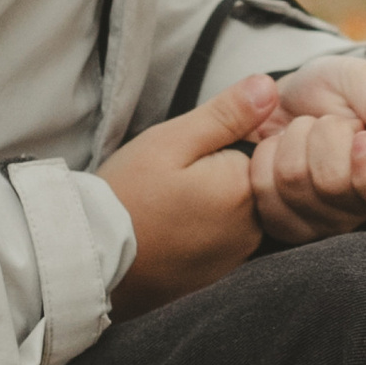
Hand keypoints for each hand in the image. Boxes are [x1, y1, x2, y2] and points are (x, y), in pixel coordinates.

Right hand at [101, 75, 276, 315]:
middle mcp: (254, 227)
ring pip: (238, 212)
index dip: (221, 143)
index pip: (258, 148)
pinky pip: (223, 241)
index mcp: (246, 187)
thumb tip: (270, 88)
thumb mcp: (172, 141)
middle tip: (171, 183)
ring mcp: (237, 256)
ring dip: (212, 205)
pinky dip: (202, 233)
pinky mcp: (219, 275)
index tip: (186, 157)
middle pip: (249, 181)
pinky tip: (171, 231)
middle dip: (218, 174)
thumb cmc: (129, 195)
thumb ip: (227, 114)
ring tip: (169, 207)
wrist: (95, 261)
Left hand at [251, 55, 365, 249]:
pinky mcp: (284, 222)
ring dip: (293, 141)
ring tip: (305, 133)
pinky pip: (262, 192)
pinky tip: (280, 150)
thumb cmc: (336, 92)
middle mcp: (361, 211)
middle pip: (332, 183)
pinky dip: (265, 157)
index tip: (362, 134)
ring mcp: (320, 222)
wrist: (290, 98)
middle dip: (324, 135)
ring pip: (293, 183)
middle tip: (328, 123)